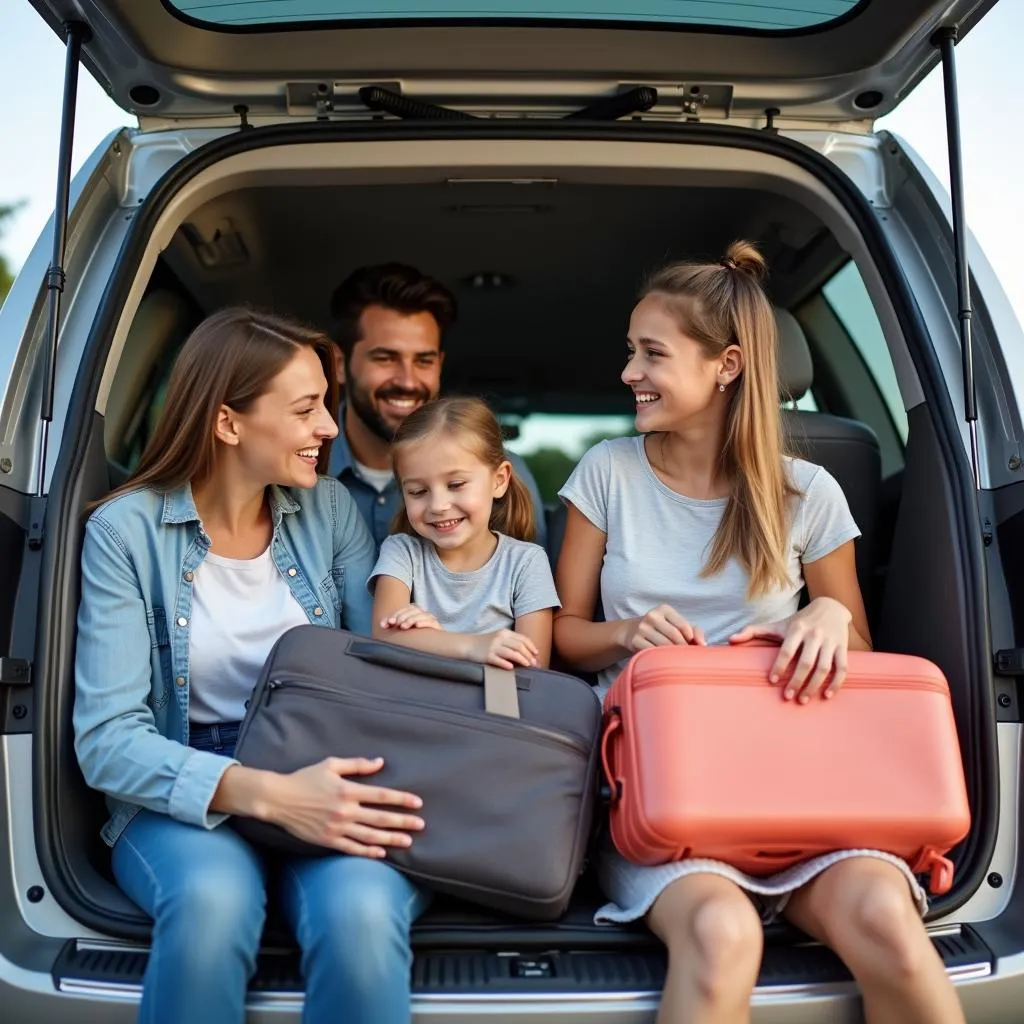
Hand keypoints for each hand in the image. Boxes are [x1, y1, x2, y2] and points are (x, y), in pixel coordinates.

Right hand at [266, 757, 424, 858]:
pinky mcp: (328, 840)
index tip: (418, 803)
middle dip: (403, 821)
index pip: (382, 796)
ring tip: (408, 841)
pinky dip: (368, 852)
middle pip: (380, 818)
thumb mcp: (331, 765)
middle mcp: (345, 810)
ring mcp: (337, 827)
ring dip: (390, 838)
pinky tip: (381, 853)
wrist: (279, 799)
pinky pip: (352, 848)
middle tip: (421, 825)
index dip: (402, 799)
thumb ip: (357, 764)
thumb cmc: (305, 778)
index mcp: (348, 790)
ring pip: (369, 835)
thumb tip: (380, 762)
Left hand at [380, 604, 441, 631]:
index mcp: (415, 612)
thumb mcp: (403, 630)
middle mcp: (423, 614)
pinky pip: (431, 622)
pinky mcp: (437, 627)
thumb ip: (393, 625)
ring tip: (403, 626)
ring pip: (421, 615)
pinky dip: (424, 622)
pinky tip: (417, 626)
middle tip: (396, 624)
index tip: (388, 622)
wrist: (434, 646)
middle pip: (413, 610)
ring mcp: (431, 620)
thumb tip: (381, 624)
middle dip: (402, 617)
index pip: (405, 608)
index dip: (396, 614)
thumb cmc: (415, 637)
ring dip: (411, 619)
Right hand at [468, 629, 538, 669]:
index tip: (536, 654)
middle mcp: (500, 638)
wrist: (468, 645)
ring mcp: (493, 647)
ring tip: (527, 665)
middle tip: (534, 663)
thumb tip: (528, 652)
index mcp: (505, 633)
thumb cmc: (486, 643)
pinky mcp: (487, 656)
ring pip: (512, 653)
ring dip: (522, 660)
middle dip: (529, 655)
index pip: (522, 639)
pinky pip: (499, 660)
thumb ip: (512, 642)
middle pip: (519, 646)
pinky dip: (507, 664)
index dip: (531, 647)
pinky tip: (512, 668)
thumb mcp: (499, 638)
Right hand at [617, 604, 706, 652]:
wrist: (631, 632)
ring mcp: (642, 628)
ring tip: (673, 657)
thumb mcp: (677, 625)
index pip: (684, 626)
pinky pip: (653, 652)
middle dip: (682, 647)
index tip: (689, 644)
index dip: (690, 639)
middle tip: (683, 654)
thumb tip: (703, 644)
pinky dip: (660, 657)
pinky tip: (661, 658)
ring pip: (664, 645)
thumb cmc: (662, 629)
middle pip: (675, 636)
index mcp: (664, 609)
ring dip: (672, 654)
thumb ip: (695, 631)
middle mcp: (652, 616)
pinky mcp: (635, 640)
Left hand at [729, 597, 852, 702]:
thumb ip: (753, 631)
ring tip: (803, 699)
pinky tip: (826, 695)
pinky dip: (836, 683)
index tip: (771, 680)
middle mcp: (814, 634)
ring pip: (824, 667)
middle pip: (806, 662)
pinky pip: (842, 668)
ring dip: (814, 686)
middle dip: (796, 681)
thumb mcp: (777, 624)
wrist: (831, 607)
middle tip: (788, 697)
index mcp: (797, 629)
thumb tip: (730, 640)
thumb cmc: (799, 621)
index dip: (779, 666)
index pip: (787, 650)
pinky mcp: (843, 647)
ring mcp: (830, 641)